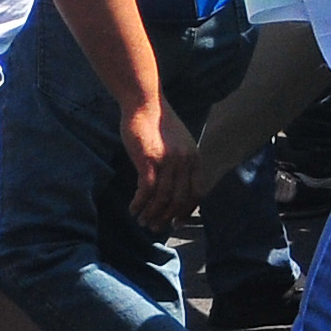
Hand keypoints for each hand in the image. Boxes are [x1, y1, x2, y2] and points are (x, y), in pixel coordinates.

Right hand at [124, 100, 199, 234]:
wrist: (144, 104)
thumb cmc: (156, 123)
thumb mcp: (177, 143)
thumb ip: (180, 162)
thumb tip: (174, 186)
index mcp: (194, 158)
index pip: (197, 192)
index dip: (187, 210)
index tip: (176, 222)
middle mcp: (185, 161)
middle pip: (180, 199)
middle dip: (167, 217)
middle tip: (155, 227)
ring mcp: (168, 161)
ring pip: (163, 197)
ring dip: (152, 213)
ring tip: (142, 221)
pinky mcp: (149, 160)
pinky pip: (146, 190)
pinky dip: (139, 203)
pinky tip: (133, 208)